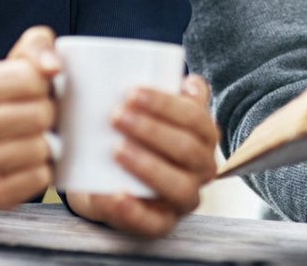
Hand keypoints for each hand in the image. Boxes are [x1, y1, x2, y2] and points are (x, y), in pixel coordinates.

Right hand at [0, 26, 60, 208]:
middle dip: (51, 114)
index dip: (47, 84)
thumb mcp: (18, 61)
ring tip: (43, 138)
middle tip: (46, 116)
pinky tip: (38, 161)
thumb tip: (53, 66)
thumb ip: (38, 46)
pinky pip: (35, 180)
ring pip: (38, 149)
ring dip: (50, 144)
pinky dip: (45, 170)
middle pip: (39, 116)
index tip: (42, 89)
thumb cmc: (8, 97)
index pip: (32, 79)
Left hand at [66, 74, 218, 236]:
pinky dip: (134, 210)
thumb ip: (167, 85)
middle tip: (116, 115)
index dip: (166, 105)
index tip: (131, 92)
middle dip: (152, 130)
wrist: (102, 178)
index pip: (195, 119)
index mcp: (204, 137)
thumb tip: (191, 82)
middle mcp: (202, 169)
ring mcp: (183, 200)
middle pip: (188, 150)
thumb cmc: (131, 134)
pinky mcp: (160, 225)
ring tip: (115, 149)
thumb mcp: (149, 109)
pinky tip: (115, 195)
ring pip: (179, 187)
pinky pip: (154, 224)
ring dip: (148, 166)